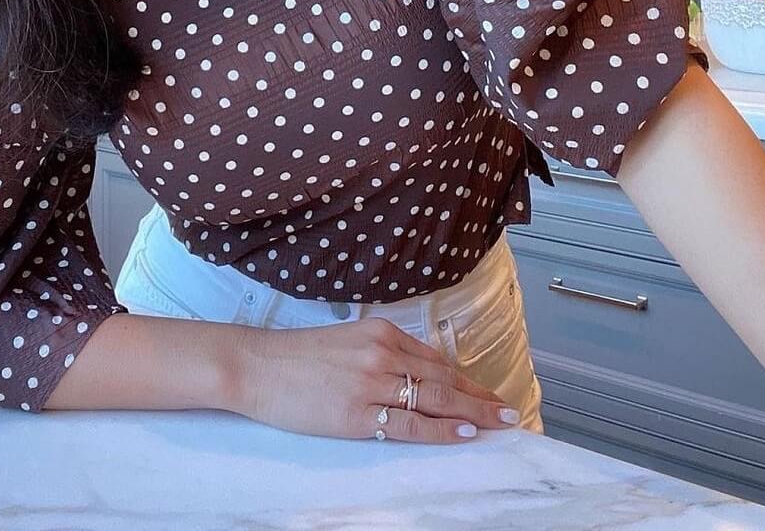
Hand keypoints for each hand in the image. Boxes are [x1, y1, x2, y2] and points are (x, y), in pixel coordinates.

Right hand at [233, 316, 520, 443]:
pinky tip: (463, 432)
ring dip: (472, 412)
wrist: (256, 365)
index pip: (436, 359)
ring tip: (499, 423)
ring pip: (434, 399)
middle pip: (443, 378)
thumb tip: (415, 374)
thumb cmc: (296, 356)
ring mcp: (372, 382)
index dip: (467, 379)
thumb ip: (381, 354)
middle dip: (480, 396)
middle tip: (508, 411)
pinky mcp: (358, 413)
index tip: (489, 393)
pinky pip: (409, 423)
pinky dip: (441, 429)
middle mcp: (383, 352)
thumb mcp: (347, 342)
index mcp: (381, 332)